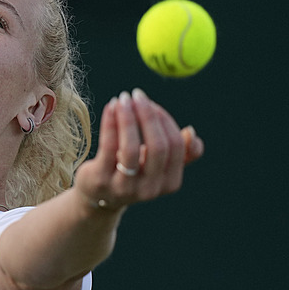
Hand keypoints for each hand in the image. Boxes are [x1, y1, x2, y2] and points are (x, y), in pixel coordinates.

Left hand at [74, 88, 203, 211]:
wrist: (97, 195)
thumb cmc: (131, 172)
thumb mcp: (156, 165)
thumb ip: (179, 152)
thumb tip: (191, 132)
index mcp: (169, 182)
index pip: (176, 146)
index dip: (164, 120)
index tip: (150, 103)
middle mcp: (150, 189)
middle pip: (158, 146)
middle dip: (148, 116)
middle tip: (137, 94)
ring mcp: (125, 186)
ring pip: (131, 147)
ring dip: (128, 117)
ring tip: (122, 98)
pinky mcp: (101, 179)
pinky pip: (109, 146)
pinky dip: (110, 122)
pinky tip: (110, 107)